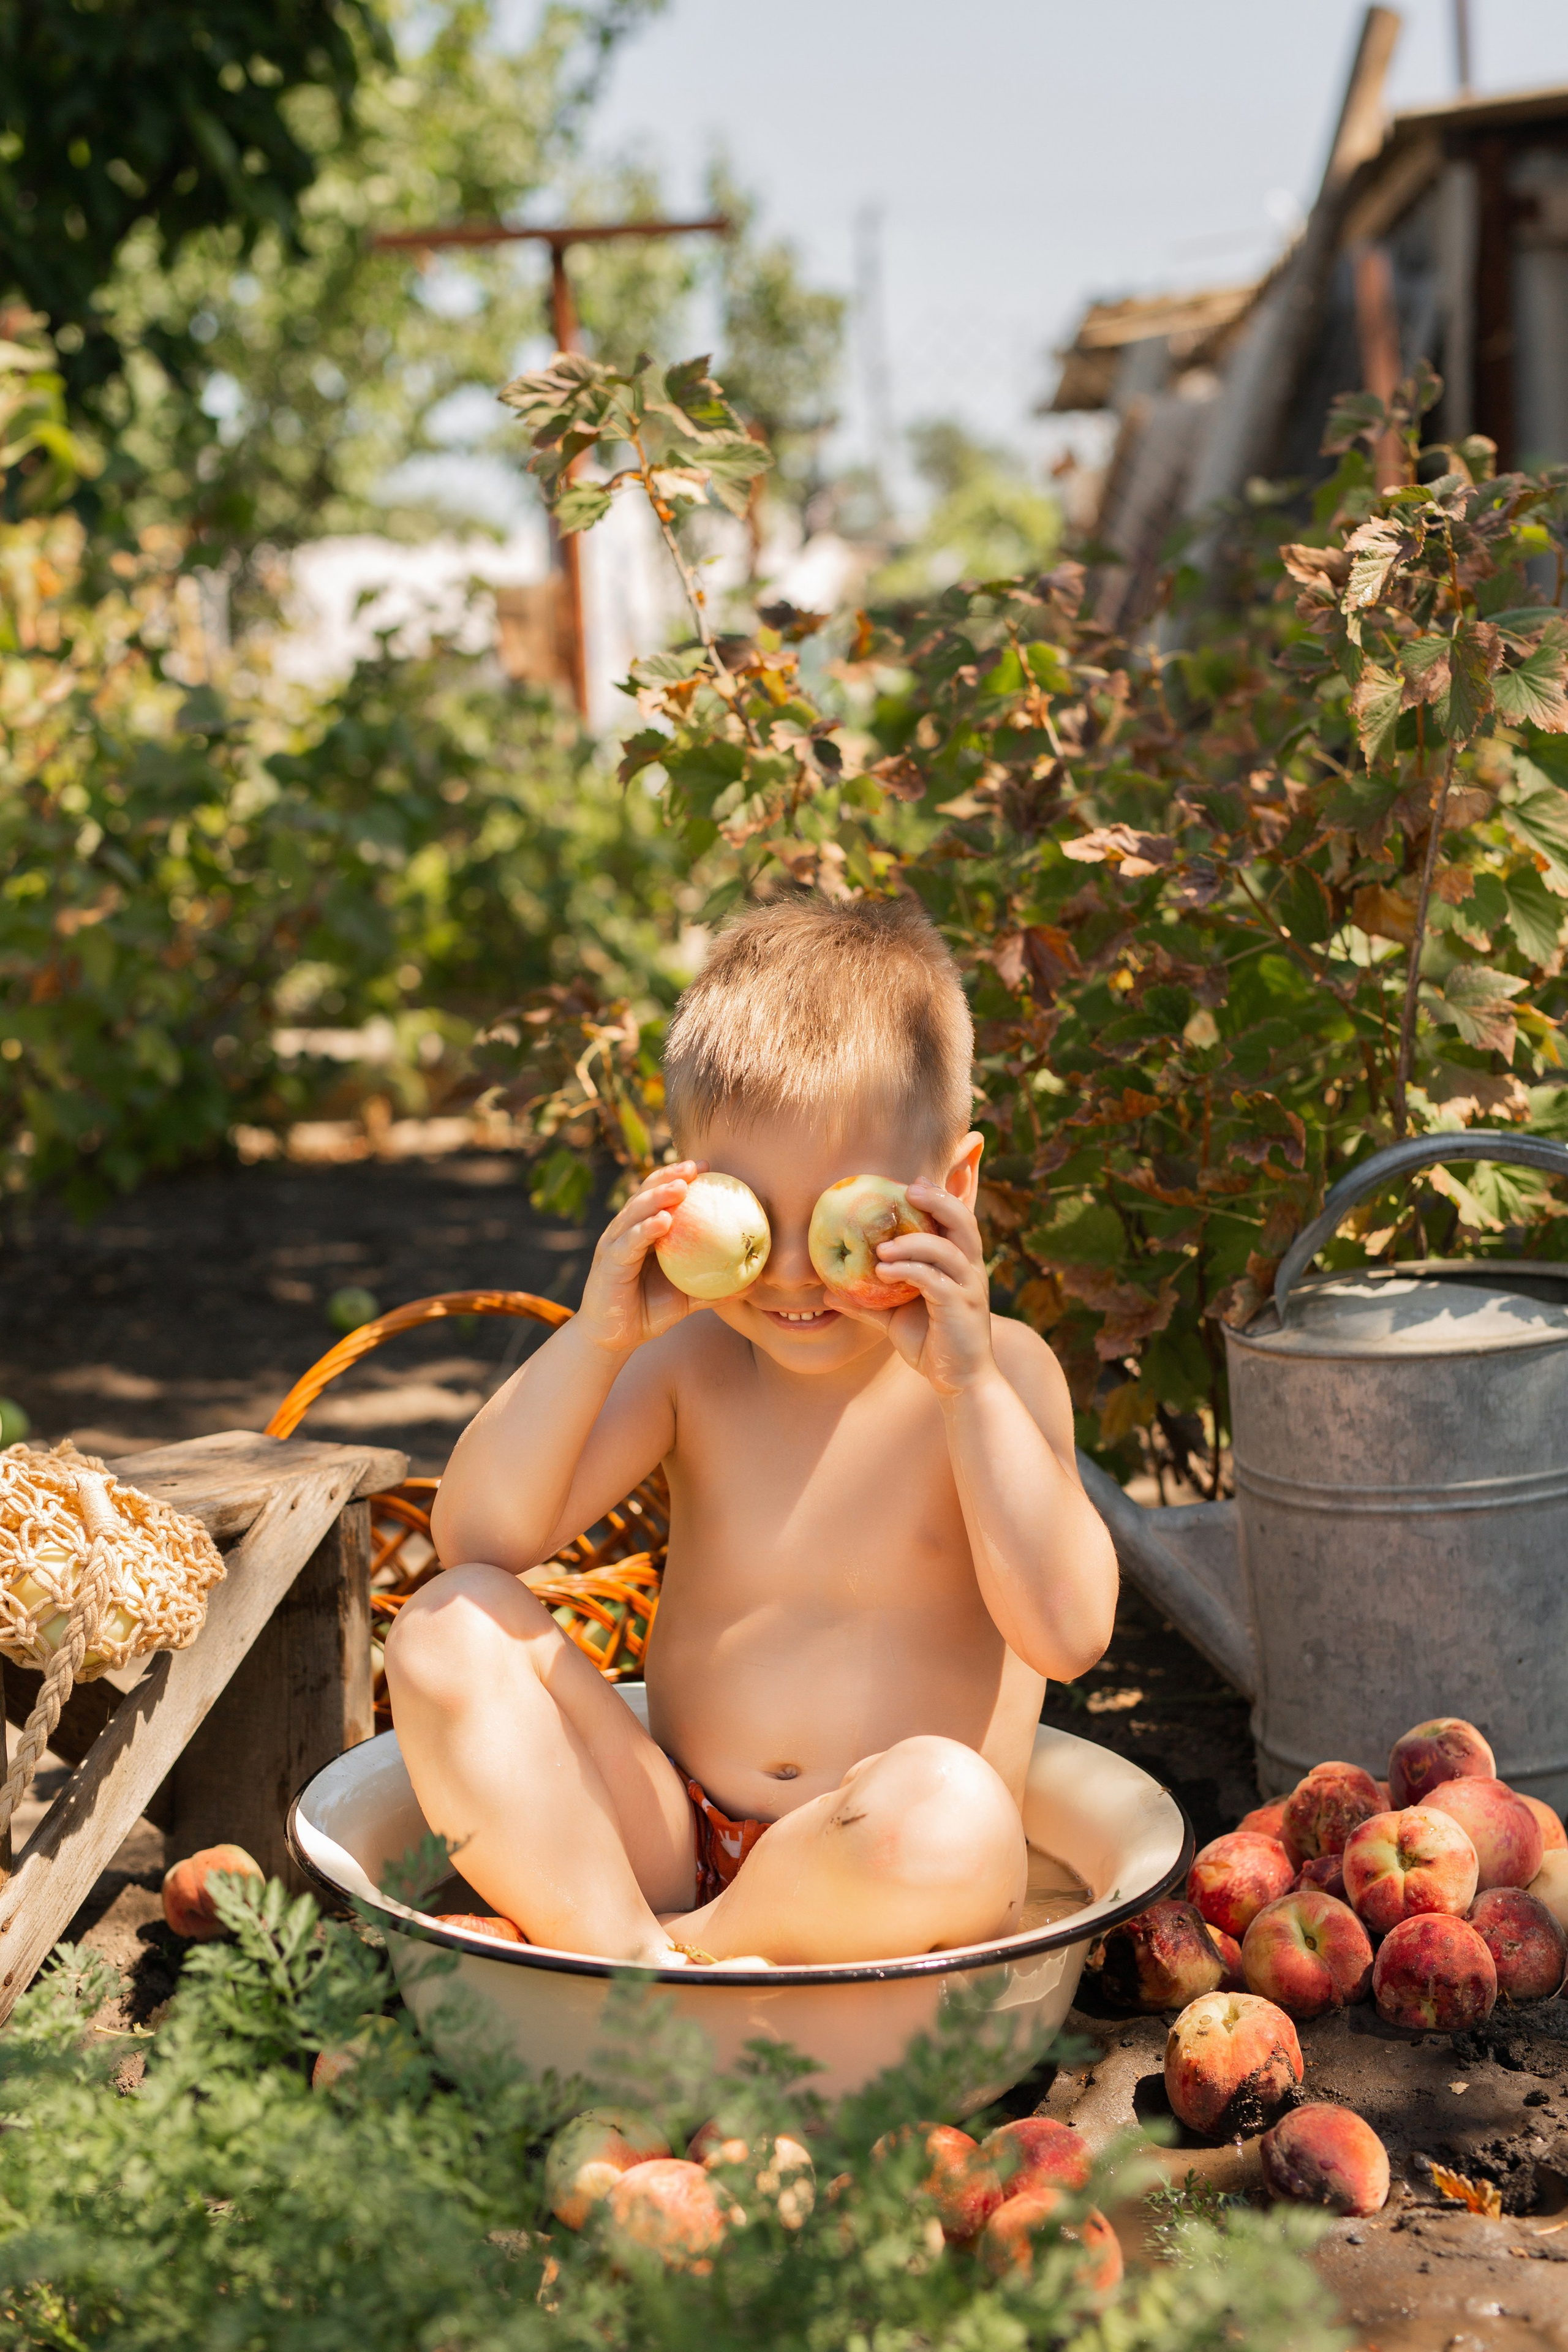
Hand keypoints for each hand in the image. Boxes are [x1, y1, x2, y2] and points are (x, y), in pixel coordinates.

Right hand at [574, 1162, 707, 1354]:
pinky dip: (645, 1229)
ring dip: (657, 1196)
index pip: (660, 1195)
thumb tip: (755, 1283)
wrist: (614, 1339)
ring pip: (635, 1212)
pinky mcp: (608, 1264)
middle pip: (646, 1194)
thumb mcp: (688, 1297)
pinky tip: (663, 1221)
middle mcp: (626, 1231)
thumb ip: (716, 1288)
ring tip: (681, 1187)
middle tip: (695, 1167)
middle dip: (669, 1176)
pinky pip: (629, 1243)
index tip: (709, 1167)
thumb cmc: (649, 1311)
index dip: (680, 1177)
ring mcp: (615, 1245)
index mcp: (643, 1231)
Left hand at [838, 1182, 995, 1396]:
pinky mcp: (961, 1307)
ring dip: (912, 1242)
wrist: (960, 1382)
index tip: (913, 1184)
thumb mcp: (895, 1319)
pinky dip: (909, 1271)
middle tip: (909, 1191)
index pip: (956, 1220)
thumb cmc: (931, 1344)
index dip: (939, 1198)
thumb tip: (828, 1292)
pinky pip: (935, 1280)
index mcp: (960, 1265)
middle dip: (938, 1201)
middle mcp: (970, 1270)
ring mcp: (968, 1288)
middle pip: (963, 1221)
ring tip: (880, 1249)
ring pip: (947, 1249)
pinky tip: (882, 1273)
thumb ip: (867, 1302)